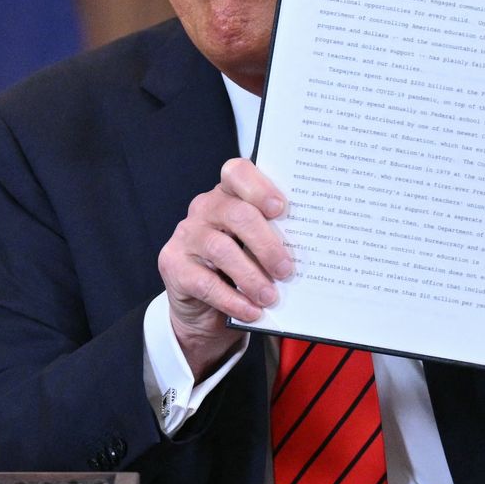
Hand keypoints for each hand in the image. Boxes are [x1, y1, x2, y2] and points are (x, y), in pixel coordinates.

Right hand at [157, 158, 293, 381]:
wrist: (204, 309)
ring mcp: (187, 236)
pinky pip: (205, 283)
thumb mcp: (258, 249)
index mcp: (230, 195)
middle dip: (267, 244)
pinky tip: (252, 311)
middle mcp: (205, 208)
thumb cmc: (240, 270)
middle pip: (237, 214)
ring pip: (221, 249)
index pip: (238, 172)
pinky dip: (233, 299)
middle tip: (287, 270)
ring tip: (271, 297)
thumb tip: (310, 252)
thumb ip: (275, 240)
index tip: (281, 209)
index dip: (259, 187)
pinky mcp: (174, 265)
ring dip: (252, 276)